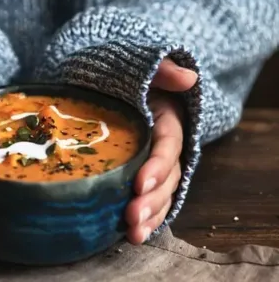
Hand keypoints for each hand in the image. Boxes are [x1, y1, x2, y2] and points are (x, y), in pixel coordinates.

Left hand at [125, 59, 197, 243]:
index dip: (157, 166)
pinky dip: (145, 218)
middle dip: (152, 200)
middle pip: (166, 177)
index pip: (167, 146)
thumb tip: (188, 78)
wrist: (114, 86)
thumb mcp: (144, 68)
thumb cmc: (128, 77)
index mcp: (167, 121)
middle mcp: (165, 146)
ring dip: (149, 216)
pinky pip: (150, 199)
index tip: (139, 184)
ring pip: (161, 194)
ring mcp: (154, 164)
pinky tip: (132, 235)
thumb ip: (162, 70)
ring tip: (133, 234)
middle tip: (132, 218)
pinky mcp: (141, 175)